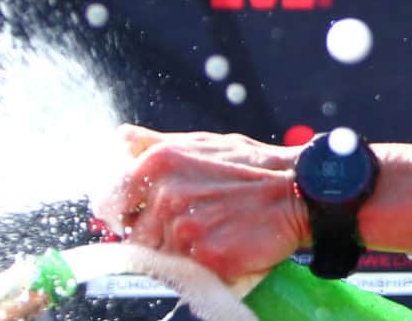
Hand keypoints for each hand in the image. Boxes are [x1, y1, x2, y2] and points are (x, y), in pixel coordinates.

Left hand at [98, 124, 309, 281]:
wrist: (300, 191)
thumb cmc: (254, 167)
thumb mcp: (204, 143)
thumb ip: (156, 142)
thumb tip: (121, 138)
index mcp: (159, 163)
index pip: (111, 200)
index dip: (124, 212)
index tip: (137, 216)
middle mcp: (166, 194)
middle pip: (135, 234)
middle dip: (156, 235)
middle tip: (190, 225)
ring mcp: (184, 228)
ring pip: (158, 256)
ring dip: (177, 252)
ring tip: (210, 235)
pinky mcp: (204, 257)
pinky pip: (183, 272)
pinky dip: (198, 266)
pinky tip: (220, 247)